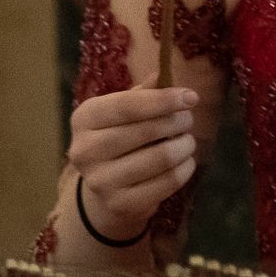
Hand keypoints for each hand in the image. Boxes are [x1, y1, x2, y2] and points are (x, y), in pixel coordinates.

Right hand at [68, 85, 199, 239]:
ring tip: (187, 141)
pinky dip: (184, 169)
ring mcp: (101, 181)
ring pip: (161, 157)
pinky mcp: (121, 204)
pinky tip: (185, 161)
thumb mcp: (121, 112)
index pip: (127, 105)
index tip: (191, 97)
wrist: (104, 190)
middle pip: (146, 130)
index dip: (163, 100)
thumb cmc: (117, 140)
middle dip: (177, 122)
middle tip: (188, 120)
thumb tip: (164, 73)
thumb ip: (142, 93)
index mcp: (84, 118)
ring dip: (184, 145)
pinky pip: (167, 182)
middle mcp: (85, 150)